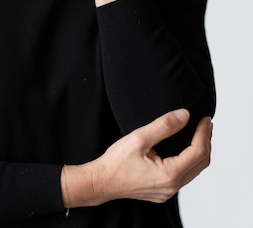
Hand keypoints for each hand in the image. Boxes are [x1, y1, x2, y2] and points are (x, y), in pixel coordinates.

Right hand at [61, 109, 211, 207]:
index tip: (205, 118)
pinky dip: (190, 160)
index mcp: (169, 174)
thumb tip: (185, 115)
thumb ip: (164, 126)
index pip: (198, 152)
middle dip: (206, 141)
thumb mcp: (139, 138)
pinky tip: (185, 148)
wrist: (101, 181)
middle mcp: (171, 187)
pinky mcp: (162, 191)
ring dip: (199, 151)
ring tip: (198, 133)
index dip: (204, 133)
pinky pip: (184, 176)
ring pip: (194, 171)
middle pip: (201, 163)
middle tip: (205, 123)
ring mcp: (168, 192)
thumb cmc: (116, 162)